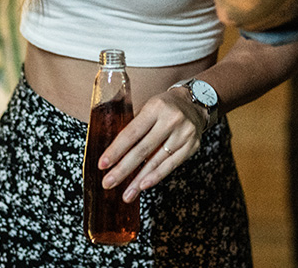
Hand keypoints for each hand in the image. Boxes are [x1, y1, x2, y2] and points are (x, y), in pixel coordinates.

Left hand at [97, 87, 208, 202]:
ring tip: (126, 194)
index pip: (132, 133)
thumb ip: (134, 126)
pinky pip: (171, 165)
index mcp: (155, 107)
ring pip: (156, 161)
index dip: (116, 150)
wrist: (195, 104)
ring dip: (138, 180)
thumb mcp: (148, 107)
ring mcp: (183, 134)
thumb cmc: (164, 107)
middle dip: (123, 169)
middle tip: (108, 183)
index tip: (103, 164)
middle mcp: (171, 120)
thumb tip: (114, 152)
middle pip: (142, 150)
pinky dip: (156, 177)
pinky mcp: (192, 146)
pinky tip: (143, 186)